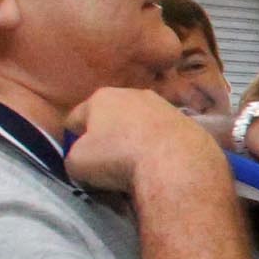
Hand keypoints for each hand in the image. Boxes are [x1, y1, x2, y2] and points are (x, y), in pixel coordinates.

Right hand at [63, 85, 225, 197]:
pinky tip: (160, 163)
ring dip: (136, 138)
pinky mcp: (187, 122)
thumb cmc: (118, 158)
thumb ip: (73, 156)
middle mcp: (133, 94)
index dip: (72, 138)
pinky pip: (164, 135)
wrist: (175, 163)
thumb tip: (82, 158)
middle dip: (107, 135)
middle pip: (111, 116)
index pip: (76, 118)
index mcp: (101, 98)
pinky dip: (160, 146)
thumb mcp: (77, 163)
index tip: (77, 156)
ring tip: (137, 163)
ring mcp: (163, 105)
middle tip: (108, 161)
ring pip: (140, 123)